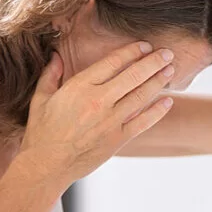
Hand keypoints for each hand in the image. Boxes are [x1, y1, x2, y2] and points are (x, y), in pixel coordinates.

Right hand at [15, 42, 176, 187]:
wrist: (46, 166)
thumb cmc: (41, 132)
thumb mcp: (41, 99)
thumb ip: (50, 75)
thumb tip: (56, 56)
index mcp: (80, 87)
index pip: (113, 62)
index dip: (132, 51)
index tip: (144, 46)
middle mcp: (99, 101)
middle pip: (133, 76)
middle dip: (153, 62)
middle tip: (167, 53)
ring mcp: (111, 121)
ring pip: (141, 96)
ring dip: (159, 81)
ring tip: (170, 70)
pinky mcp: (118, 139)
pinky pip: (143, 122)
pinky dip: (157, 112)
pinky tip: (168, 102)